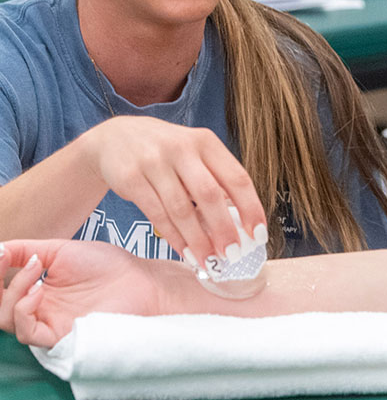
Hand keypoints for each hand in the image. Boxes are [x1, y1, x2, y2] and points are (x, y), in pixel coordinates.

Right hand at [0, 239, 167, 346]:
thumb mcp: (60, 250)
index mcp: (38, 290)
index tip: (0, 253)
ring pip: (6, 320)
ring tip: (37, 269)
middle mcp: (39, 310)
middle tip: (4, 260)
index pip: (1, 290)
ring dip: (12, 292)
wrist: (137, 279)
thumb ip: (26, 250)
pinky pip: (27, 333)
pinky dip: (24, 310)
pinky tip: (39, 291)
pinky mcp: (60, 336)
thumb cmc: (107, 266)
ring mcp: (49, 324)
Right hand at [84, 116, 266, 265]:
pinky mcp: (131, 178)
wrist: (116, 138)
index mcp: (206, 142)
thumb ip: (216, 178)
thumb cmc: (166, 152)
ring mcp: (154, 162)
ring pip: (181, 209)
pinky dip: (174, 237)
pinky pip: (157, 214)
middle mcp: (182, 148)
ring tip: (209, 260)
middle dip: (224, 229)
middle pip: (210, 195)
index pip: (237, 177)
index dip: (251, 208)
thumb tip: (241, 220)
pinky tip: (185, 251)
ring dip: (198, 239)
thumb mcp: (194, 153)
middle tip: (233, 254)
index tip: (257, 234)